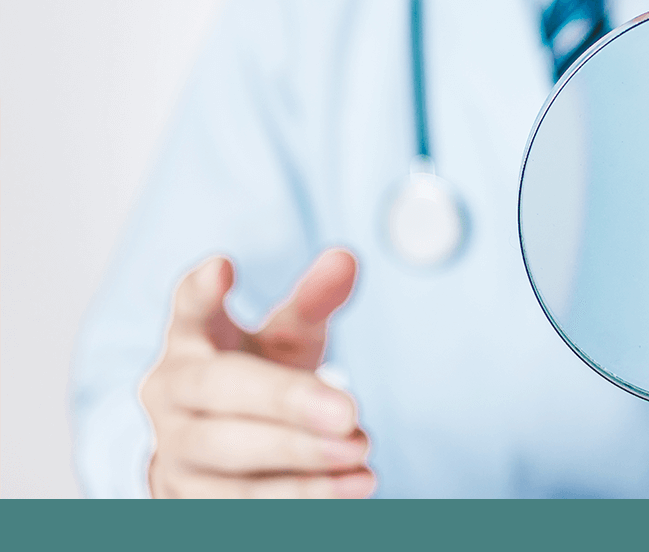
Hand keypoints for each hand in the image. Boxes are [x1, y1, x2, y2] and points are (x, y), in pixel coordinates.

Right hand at [140, 249, 374, 497]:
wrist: (213, 453)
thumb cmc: (254, 378)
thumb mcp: (284, 338)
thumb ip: (313, 302)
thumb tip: (346, 259)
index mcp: (192, 340)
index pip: (189, 308)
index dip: (202, 290)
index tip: (222, 267)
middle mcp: (170, 393)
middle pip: (218, 391)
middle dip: (285, 401)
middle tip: (347, 411)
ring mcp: (173, 452)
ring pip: (229, 458)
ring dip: (301, 458)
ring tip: (360, 449)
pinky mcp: (188, 502)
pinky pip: (243, 506)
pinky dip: (302, 497)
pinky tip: (354, 484)